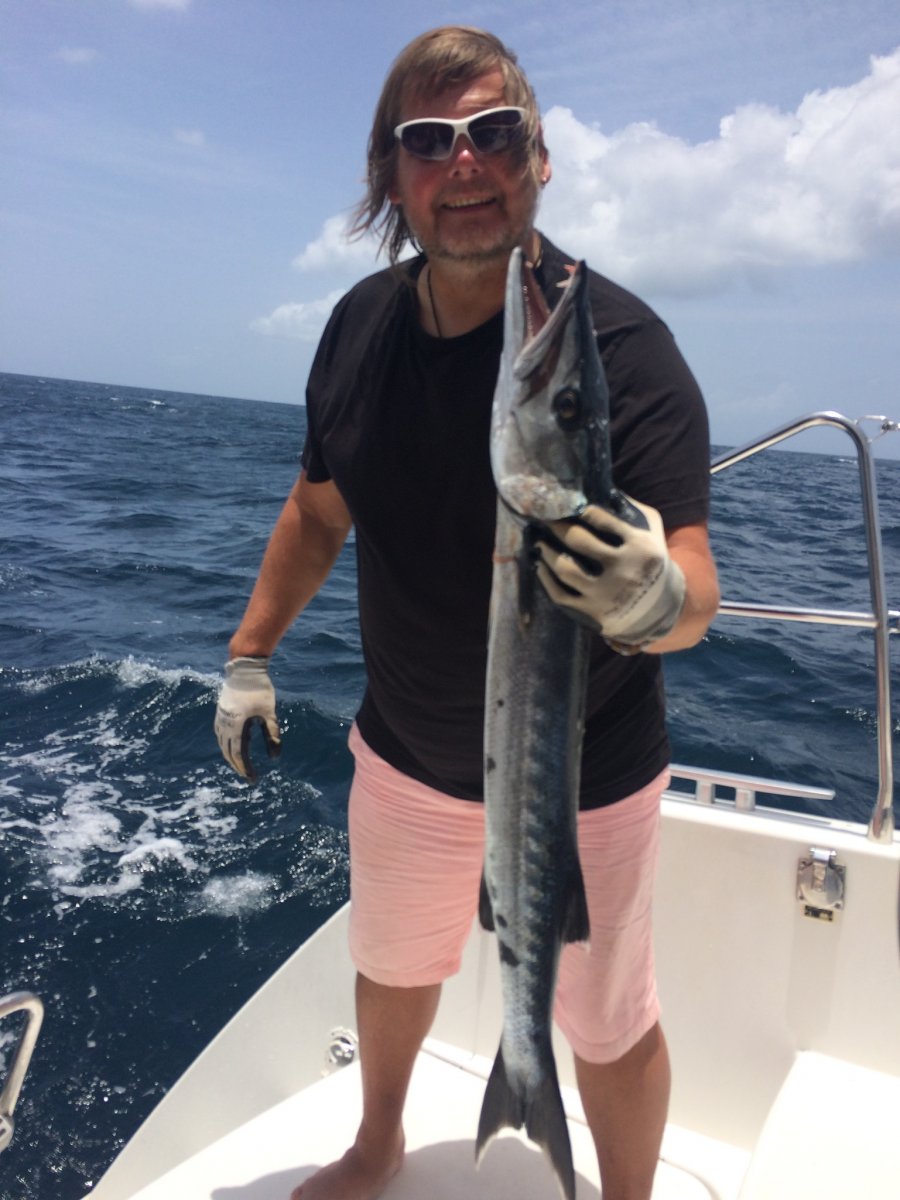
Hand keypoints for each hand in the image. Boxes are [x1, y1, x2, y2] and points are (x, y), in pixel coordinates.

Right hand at [214, 656, 281, 780]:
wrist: (244, 668)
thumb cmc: (260, 690)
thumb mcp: (269, 713)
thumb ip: (272, 734)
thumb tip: (275, 758)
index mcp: (236, 726)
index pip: (239, 754)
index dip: (246, 769)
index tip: (253, 779)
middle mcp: (225, 724)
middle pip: (228, 752)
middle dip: (238, 766)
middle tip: (248, 775)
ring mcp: (220, 717)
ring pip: (222, 744)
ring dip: (231, 756)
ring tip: (241, 764)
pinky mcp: (220, 711)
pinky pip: (220, 734)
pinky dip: (225, 744)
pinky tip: (231, 745)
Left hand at [535, 497, 685, 650]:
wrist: (664, 607)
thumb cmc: (652, 561)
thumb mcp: (653, 531)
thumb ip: (632, 509)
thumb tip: (602, 488)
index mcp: (638, 545)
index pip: (602, 519)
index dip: (580, 510)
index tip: (567, 505)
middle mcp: (622, 568)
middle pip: (578, 540)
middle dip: (556, 526)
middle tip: (544, 519)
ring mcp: (606, 592)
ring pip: (565, 568)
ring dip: (546, 552)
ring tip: (539, 542)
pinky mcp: (594, 610)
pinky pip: (561, 595)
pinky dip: (545, 579)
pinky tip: (540, 566)